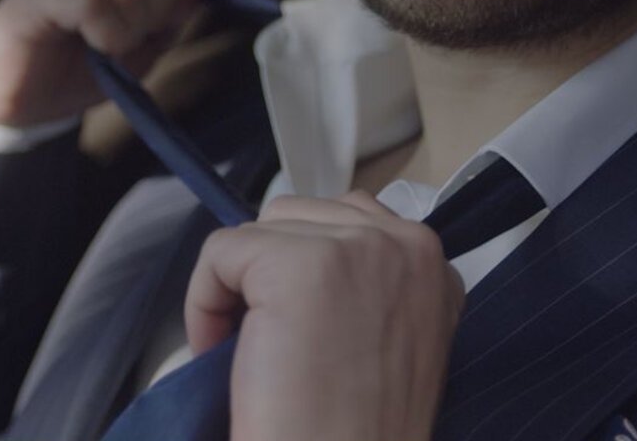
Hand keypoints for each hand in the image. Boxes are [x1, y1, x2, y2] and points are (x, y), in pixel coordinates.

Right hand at [0, 0, 204, 127]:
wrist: (17, 103)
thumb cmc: (79, 61)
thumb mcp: (147, 30)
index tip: (178, 11)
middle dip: (164, 6)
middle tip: (134, 35)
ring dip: (134, 27)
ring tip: (109, 44)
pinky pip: (96, 5)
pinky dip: (109, 36)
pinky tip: (94, 46)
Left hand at [184, 192, 464, 440]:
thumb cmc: (357, 429)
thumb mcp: (389, 341)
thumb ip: (367, 286)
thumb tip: (302, 254)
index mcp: (433, 264)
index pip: (346, 222)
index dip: (304, 272)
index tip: (299, 330)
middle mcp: (406, 243)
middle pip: (299, 217)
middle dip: (269, 273)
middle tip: (271, 343)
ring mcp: (356, 247)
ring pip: (259, 231)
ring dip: (240, 285)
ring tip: (253, 350)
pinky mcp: (298, 264)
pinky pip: (220, 251)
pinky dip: (203, 302)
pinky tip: (222, 352)